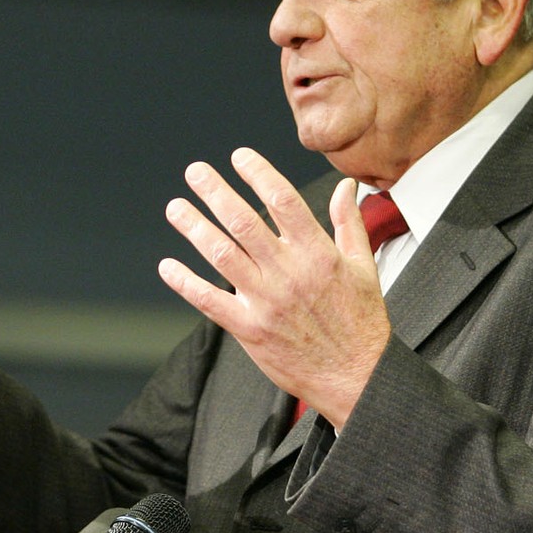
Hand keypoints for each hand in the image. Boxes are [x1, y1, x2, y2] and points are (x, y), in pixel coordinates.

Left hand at [158, 147, 389, 429]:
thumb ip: (348, 223)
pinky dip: (185, 283)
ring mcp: (267, 302)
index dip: (258, 173)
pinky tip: (167, 266)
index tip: (239, 156)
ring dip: (194, 228)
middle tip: (195, 171)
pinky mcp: (250, 330)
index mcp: (318, 253)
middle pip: (243, 221)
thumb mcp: (364, 267)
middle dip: (215, 191)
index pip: (282, 199)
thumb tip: (344, 186)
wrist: (356, 376)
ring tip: (175, 207)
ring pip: (221, 255)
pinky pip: (210, 302)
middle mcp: (289, 273)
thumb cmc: (362, 321)